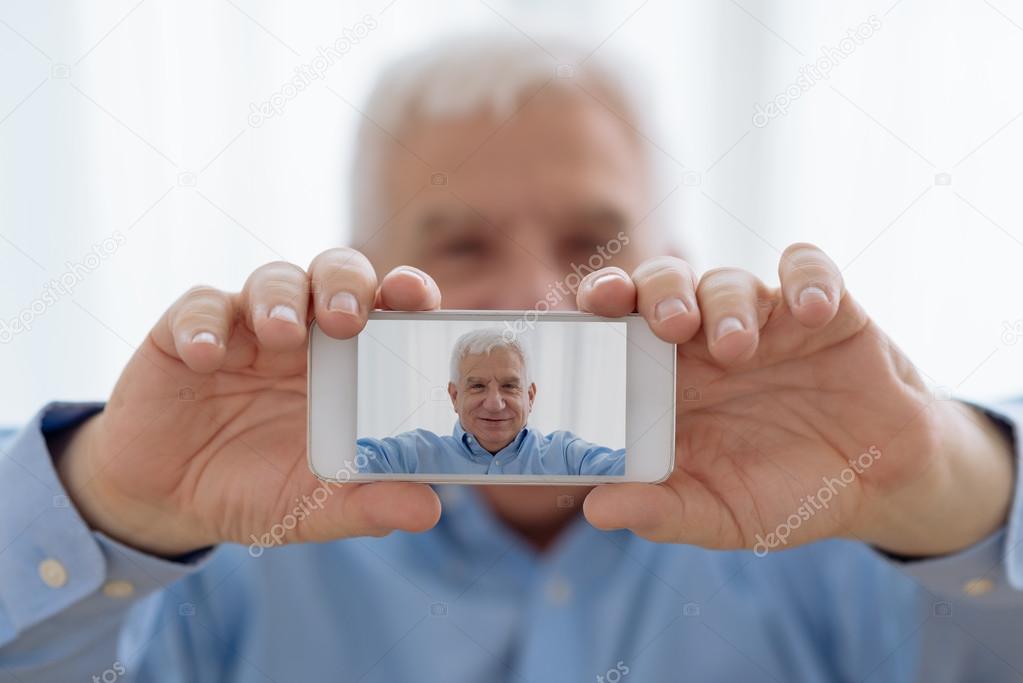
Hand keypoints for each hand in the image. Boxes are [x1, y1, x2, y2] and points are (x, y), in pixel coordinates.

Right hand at [56, 249, 442, 556]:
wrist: (171, 502)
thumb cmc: (259, 489)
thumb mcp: (315, 507)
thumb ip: (368, 504)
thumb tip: (427, 512)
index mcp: (351, 362)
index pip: (390, 307)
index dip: (408, 291)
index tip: (415, 297)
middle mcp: (306, 332)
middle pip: (336, 273)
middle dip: (345, 283)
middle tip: (345, 319)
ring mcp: (247, 325)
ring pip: (273, 279)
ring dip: (281, 299)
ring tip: (282, 333)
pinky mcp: (185, 331)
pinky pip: (199, 308)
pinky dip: (203, 326)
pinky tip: (205, 358)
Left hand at [579, 244, 1013, 556]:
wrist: (875, 488)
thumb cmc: (779, 493)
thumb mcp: (719, 514)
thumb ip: (661, 511)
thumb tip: (595, 510)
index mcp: (664, 379)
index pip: (615, 324)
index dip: (597, 307)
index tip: (587, 311)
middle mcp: (704, 339)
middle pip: (663, 284)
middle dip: (658, 293)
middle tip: (670, 326)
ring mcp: (763, 320)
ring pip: (728, 281)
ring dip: (727, 305)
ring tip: (737, 349)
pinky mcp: (823, 310)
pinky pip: (808, 269)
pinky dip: (808, 278)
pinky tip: (812, 311)